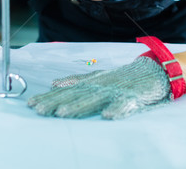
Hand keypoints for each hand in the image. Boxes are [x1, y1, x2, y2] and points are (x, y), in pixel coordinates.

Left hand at [28, 56, 171, 119]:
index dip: (49, 97)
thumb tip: (54, 83)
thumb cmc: (123, 76)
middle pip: (76, 95)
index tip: (32, 104)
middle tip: (40, 110)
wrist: (153, 70)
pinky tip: (107, 116)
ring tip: (63, 114)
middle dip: (57, 103)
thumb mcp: (98, 76)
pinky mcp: (134, 97)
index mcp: (92, 82)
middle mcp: (101, 85)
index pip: (66, 91)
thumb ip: (77, 80)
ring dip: (79, 107)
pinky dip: (117, 110)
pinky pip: (126, 105)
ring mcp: (117, 90)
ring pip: (95, 99)